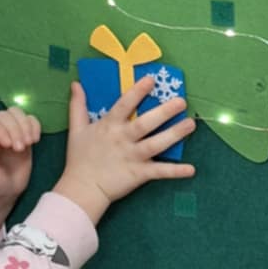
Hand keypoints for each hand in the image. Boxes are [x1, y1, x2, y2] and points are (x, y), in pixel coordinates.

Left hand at [0, 106, 41, 235]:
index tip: (9, 146)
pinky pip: (30, 120)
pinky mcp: (22, 133)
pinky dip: (35, 126)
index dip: (0, 130)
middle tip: (20, 148)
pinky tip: (35, 140)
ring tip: (29, 143)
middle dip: (15, 129)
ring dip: (25, 125)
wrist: (3, 191)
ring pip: (16, 113)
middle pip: (3, 115)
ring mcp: (8, 129)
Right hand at [55, 77, 195, 226]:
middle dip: (164, 112)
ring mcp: (132, 157)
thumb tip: (76, 83)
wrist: (81, 189)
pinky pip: (159, 172)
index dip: (137, 92)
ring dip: (174, 135)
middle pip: (145, 123)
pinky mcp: (138, 174)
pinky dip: (175, 172)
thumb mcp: (76, 129)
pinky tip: (191, 169)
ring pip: (156, 144)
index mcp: (109, 126)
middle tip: (181, 101)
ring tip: (191, 124)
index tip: (151, 79)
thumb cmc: (80, 158)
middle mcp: (123, 139)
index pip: (124, 105)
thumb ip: (78, 105)